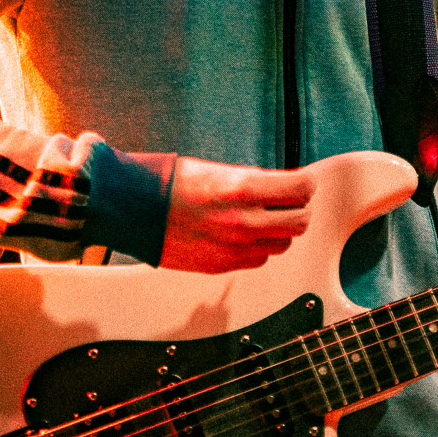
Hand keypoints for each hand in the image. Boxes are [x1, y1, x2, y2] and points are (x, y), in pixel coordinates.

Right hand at [160, 157, 313, 272]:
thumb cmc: (168, 184)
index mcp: (243, 189)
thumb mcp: (218, 170)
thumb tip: (281, 187)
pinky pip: (258, 260)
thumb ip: (253, 181)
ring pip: (282, 245)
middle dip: (298, 210)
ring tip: (260, 218)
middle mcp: (243, 222)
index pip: (302, 189)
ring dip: (278, 232)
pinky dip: (257, 248)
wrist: (131, 209)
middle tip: (288, 202)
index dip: (306, 184)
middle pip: (300, 222)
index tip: (302, 183)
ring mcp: (233, 249)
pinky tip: (242, 235)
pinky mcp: (221, 266)